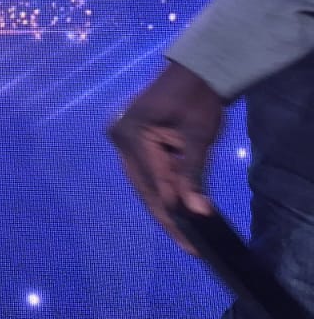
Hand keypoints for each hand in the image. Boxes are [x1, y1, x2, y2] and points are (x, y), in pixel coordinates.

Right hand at [107, 61, 224, 253]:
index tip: (192, 244)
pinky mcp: (130, 142)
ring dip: (164, 205)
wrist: (194, 72)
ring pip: (144, 184)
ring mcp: (122, 141)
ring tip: (185, 233)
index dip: (175, 215)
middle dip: (167, 217)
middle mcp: (120, 140)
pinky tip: (177, 207)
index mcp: (132, 135)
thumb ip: (193, 175)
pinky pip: (145, 173)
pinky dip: (162, 189)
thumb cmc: (197, 100)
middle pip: (145, 188)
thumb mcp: (199, 138)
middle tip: (190, 246)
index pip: (156, 184)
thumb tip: (197, 212)